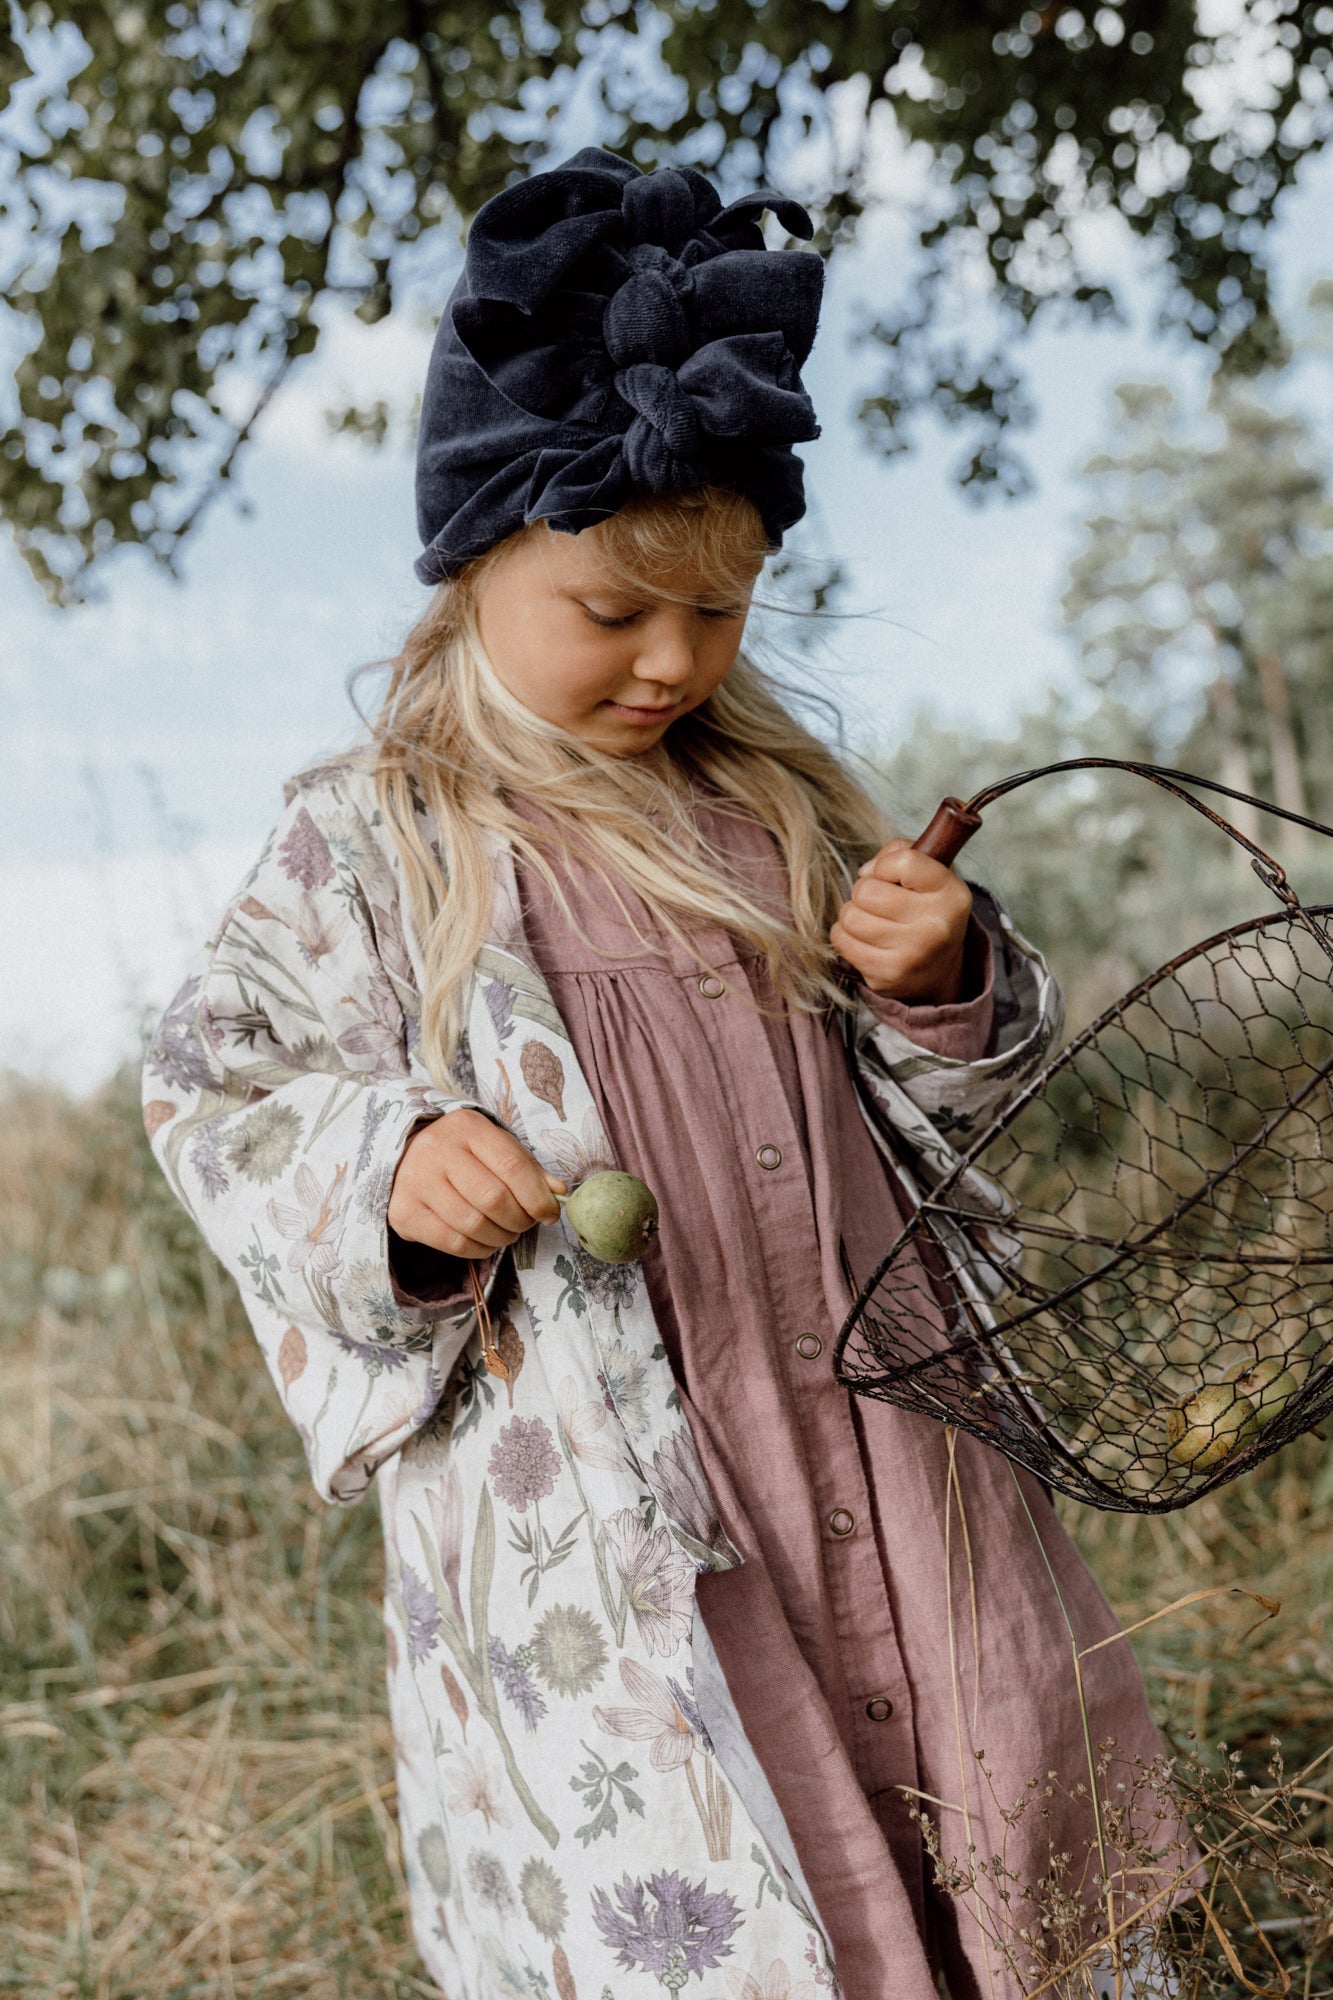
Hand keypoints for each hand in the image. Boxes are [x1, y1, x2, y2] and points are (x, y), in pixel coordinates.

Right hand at [388, 1108, 566, 1259]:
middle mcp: (437, 1151)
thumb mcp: (496, 1148)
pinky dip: (479, 1249)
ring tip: (506, 1232)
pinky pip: (453, 1243)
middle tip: (525, 1223)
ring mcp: (416, 1182)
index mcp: (467, 1128)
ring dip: (501, 1237)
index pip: (512, 1165)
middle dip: (520, 1220)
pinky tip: (485, 1241)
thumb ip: (528, 1169)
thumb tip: (558, 1194)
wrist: (405, 1158)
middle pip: (494, 1199)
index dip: (537, 1197)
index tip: (549, 1213)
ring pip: (474, 1225)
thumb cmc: (462, 1154)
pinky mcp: (404, 1213)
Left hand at [830, 839, 972, 1003]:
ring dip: (853, 915)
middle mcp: (936, 926)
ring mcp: (912, 955)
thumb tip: (866, 872)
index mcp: (952, 894)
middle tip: (880, 903)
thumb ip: (899, 853)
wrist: (939, 970)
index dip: (885, 865)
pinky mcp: (887, 975)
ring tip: (873, 921)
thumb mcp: (928, 874)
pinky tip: (865, 940)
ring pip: (850, 917)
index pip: (903, 861)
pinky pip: (841, 941)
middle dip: (864, 892)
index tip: (891, 877)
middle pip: (866, 891)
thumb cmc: (925, 910)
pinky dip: (845, 936)